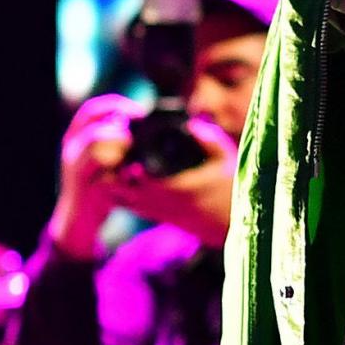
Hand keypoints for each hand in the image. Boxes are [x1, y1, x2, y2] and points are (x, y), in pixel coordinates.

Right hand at [49, 94, 138, 261]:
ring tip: (134, 149)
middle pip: (95, 121)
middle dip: (122, 123)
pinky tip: (131, 169)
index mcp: (75, 138)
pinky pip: (101, 166)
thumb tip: (140, 121)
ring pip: (97, 140)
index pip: (92, 109)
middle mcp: (72, 149)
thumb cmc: (95, 187)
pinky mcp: (84, 185)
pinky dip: (119, 164)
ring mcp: (75, 167)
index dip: (117, 104)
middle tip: (141, 130)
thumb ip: (113, 140)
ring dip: (121, 141)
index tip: (139, 111)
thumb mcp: (100, 159)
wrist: (77, 222)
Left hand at [109, 117, 242, 247]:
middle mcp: (161, 201)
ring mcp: (156, 210)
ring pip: (121, 199)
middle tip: (117, 150)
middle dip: (114, 170)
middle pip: (121, 189)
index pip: (139, 176)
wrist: (230, 221)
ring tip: (118, 161)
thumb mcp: (225, 157)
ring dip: (115, 181)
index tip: (127, 145)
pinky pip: (128, 205)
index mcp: (176, 187)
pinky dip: (121, 192)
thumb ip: (208, 139)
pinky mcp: (155, 215)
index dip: (126, 162)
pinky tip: (124, 177)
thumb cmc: (230, 187)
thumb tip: (189, 123)